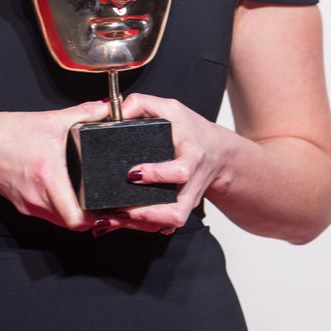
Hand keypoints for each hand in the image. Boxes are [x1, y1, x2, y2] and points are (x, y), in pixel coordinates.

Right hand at [0, 101, 110, 231]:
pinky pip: (46, 214)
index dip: (96, 218)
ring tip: (87, 199)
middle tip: (103, 204)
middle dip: (90, 217)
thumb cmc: (9, 132)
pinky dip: (58, 208)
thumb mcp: (51, 119)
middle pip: (72, 224)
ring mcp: (28, 204)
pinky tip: (64, 192)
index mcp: (48, 176)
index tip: (108, 208)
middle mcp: (38, 197)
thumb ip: (84, 114)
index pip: (77, 218)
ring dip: (74, 214)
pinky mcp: (21, 205)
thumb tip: (107, 110)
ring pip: (59, 221)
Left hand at [91, 93, 229, 236]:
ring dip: (141, 224)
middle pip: (177, 211)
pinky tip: (118, 223)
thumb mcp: (170, 108)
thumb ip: (141, 104)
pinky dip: (142, 226)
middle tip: (121, 209)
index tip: (134, 172)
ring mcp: (186, 199)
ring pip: (169, 223)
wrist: (217, 153)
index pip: (181, 171)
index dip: (159, 174)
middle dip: (148, 214)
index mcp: (192, 156)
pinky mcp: (179, 208)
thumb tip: (114, 112)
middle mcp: (191, 183)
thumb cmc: (191, 129)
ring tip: (113, 219)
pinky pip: (163, 225)